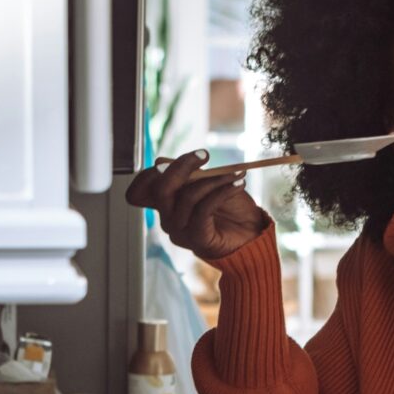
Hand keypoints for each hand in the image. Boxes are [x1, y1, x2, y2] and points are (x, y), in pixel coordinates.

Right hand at [123, 149, 270, 260]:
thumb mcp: (208, 183)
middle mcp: (168, 219)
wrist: (251, 234)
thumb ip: (187, 174)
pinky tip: (238, 185)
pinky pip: (204, 209)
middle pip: (160, 189)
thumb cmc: (230, 208)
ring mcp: (180, 231)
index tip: (194, 155)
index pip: (141, 188)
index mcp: (166, 204)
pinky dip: (223, 192)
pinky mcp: (196, 239)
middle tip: (204, 155)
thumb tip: (161, 162)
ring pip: (187, 196)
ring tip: (236, 174)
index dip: (157, 169)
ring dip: (214, 179)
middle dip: (182, 166)